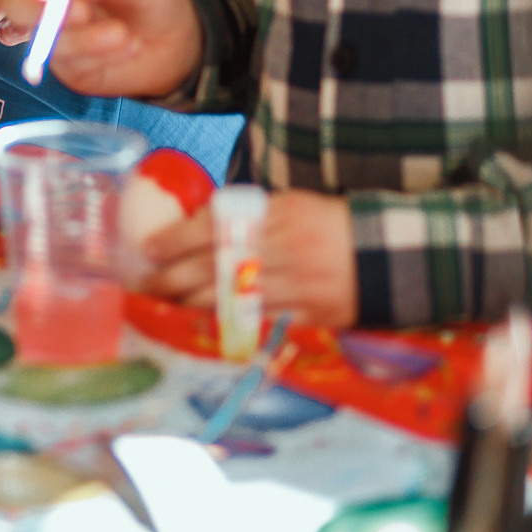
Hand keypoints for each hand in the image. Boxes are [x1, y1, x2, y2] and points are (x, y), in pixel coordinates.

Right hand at [0, 0, 202, 98]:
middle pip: (13, 3)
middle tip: (82, 12)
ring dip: (83, 38)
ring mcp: (54, 35)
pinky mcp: (67, 66)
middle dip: (38, 9)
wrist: (175, 42)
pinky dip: (97, 54)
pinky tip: (127, 47)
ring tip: (124, 35)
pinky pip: (67, 63)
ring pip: (42, 38)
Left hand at [137, 189, 356, 329]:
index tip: (148, 248)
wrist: (385, 253)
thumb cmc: (328, 224)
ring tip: (167, 307)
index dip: (174, 238)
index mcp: (275, 215)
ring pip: (231, 300)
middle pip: (213, 267)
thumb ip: (248, 215)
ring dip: (193, 306)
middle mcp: (282, 249)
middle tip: (146, 286)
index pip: (212, 225)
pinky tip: (207, 327)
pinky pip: (261, 323)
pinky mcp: (309, 316)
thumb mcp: (289, 204)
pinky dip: (231, 325)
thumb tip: (197, 223)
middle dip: (172, 279)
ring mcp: (297, 285)